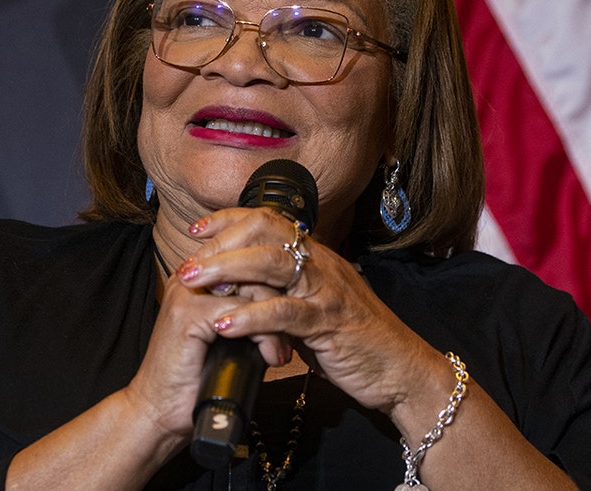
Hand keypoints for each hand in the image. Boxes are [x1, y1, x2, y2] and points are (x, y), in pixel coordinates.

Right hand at [120, 241, 296, 442]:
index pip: (250, 253)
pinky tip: (269, 357)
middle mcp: (192, 277)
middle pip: (254, 264)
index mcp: (202, 276)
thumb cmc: (196, 378)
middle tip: (292, 336)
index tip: (294, 313)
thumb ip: (250, 312)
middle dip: (282, 301)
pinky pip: (239, 310)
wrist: (161, 410)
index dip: (278, 281)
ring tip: (280, 351)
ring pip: (251, 286)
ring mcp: (187, 293)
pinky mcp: (186, 313)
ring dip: (275, 320)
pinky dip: (263, 334)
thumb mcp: (231, 337)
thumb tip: (290, 304)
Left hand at [177, 207, 445, 415]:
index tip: (197, 229)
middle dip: (219, 244)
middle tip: (186, 265)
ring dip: (226, 270)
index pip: (269, 219)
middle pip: (265, 232)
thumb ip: (286, 293)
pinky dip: (250, 316)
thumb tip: (243, 287)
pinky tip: (224, 325)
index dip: (230, 220)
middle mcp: (321, 264)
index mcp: (316, 257)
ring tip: (193, 284)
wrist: (403, 372)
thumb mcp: (316, 308)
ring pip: (271, 263)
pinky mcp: (330, 322)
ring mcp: (326, 291)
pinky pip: (284, 312)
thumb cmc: (357, 343)